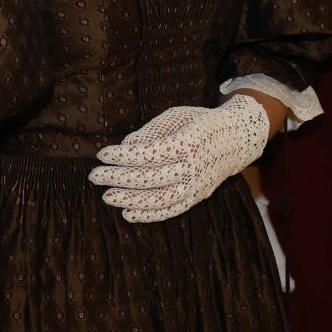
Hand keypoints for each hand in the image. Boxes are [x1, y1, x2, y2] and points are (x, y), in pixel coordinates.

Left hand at [89, 95, 270, 222]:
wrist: (236, 140)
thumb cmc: (200, 123)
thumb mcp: (177, 116)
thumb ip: (151, 131)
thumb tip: (126, 147)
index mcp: (188, 142)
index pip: (150, 153)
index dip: (124, 156)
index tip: (103, 154)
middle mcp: (194, 167)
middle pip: (151, 178)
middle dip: (119, 178)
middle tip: (95, 175)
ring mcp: (196, 185)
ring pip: (160, 199)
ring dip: (130, 200)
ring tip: (107, 196)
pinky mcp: (197, 196)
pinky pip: (171, 210)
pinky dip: (149, 215)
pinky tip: (128, 212)